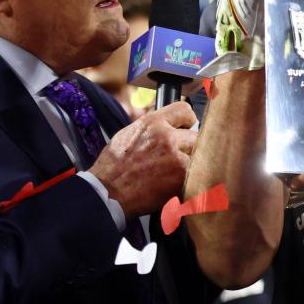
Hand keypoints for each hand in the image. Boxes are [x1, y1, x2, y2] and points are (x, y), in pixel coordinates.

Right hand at [89, 102, 197, 217]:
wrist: (106, 193)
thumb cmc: (114, 167)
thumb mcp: (129, 134)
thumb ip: (153, 128)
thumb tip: (170, 125)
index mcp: (152, 123)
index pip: (184, 110)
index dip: (187, 120)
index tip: (187, 127)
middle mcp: (166, 136)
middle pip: (195, 135)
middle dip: (188, 146)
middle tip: (176, 157)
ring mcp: (175, 156)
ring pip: (197, 155)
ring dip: (189, 163)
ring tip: (172, 172)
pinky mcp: (180, 176)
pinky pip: (195, 173)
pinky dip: (187, 179)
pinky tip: (172, 183)